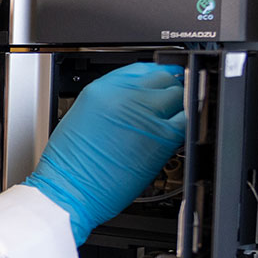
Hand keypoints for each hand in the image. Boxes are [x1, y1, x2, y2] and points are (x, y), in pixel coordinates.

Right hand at [23, 62, 187, 243]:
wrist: (70, 190)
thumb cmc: (70, 164)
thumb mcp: (81, 117)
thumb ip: (109, 102)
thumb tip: (134, 99)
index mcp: (102, 89)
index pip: (142, 68)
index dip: (156, 74)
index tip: (161, 79)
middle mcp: (125, 97)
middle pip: (164, 79)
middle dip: (169, 88)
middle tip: (170, 100)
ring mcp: (146, 115)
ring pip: (179, 96)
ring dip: (180, 105)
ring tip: (173, 118)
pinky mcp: (161, 137)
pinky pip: (186, 120)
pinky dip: (187, 122)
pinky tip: (178, 131)